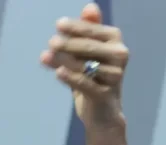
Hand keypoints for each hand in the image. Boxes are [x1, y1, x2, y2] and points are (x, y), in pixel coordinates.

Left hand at [40, 3, 127, 129]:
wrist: (101, 113)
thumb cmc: (93, 78)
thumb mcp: (88, 55)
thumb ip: (87, 32)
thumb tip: (89, 7)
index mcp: (115, 41)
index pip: (94, 30)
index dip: (76, 27)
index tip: (58, 25)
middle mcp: (119, 56)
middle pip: (89, 47)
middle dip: (68, 43)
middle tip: (51, 42)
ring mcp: (114, 76)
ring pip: (86, 65)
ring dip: (64, 60)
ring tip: (46, 56)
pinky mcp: (105, 94)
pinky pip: (86, 83)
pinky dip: (71, 77)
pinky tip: (57, 72)